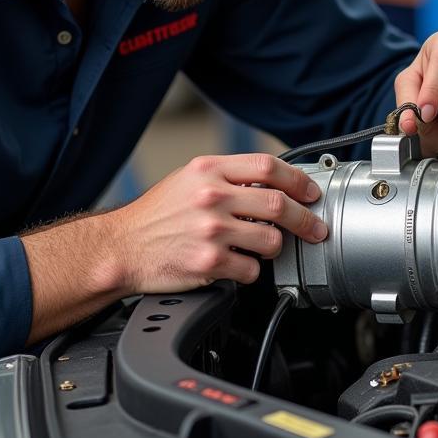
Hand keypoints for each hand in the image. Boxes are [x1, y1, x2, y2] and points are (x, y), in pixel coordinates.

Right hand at [111, 153, 326, 292]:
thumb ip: (228, 176)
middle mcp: (212, 196)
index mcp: (209, 169)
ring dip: (275, 248)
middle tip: (315, 228)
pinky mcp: (209, 262)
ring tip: (263, 248)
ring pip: (271, 240)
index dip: (298, 180)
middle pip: (279, 204)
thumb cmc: (156, 214)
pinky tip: (238, 265)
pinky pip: (251, 270)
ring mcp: (211, 229)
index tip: (310, 192)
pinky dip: (252, 271)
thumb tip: (272, 184)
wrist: (122, 247)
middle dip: (306, 219)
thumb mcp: (189, 179)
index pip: (267, 166)